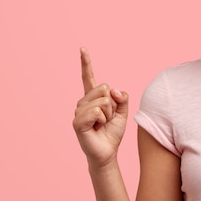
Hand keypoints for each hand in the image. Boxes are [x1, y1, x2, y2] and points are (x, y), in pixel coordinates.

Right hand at [72, 48, 128, 166]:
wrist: (108, 151)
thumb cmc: (112, 132)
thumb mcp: (123, 111)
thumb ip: (122, 97)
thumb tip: (113, 90)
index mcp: (93, 98)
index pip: (89, 77)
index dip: (86, 62)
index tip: (82, 48)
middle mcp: (83, 102)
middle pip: (104, 88)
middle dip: (113, 104)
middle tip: (107, 118)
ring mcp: (78, 111)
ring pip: (103, 100)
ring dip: (109, 114)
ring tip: (102, 124)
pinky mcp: (77, 122)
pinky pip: (97, 111)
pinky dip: (103, 119)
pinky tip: (97, 127)